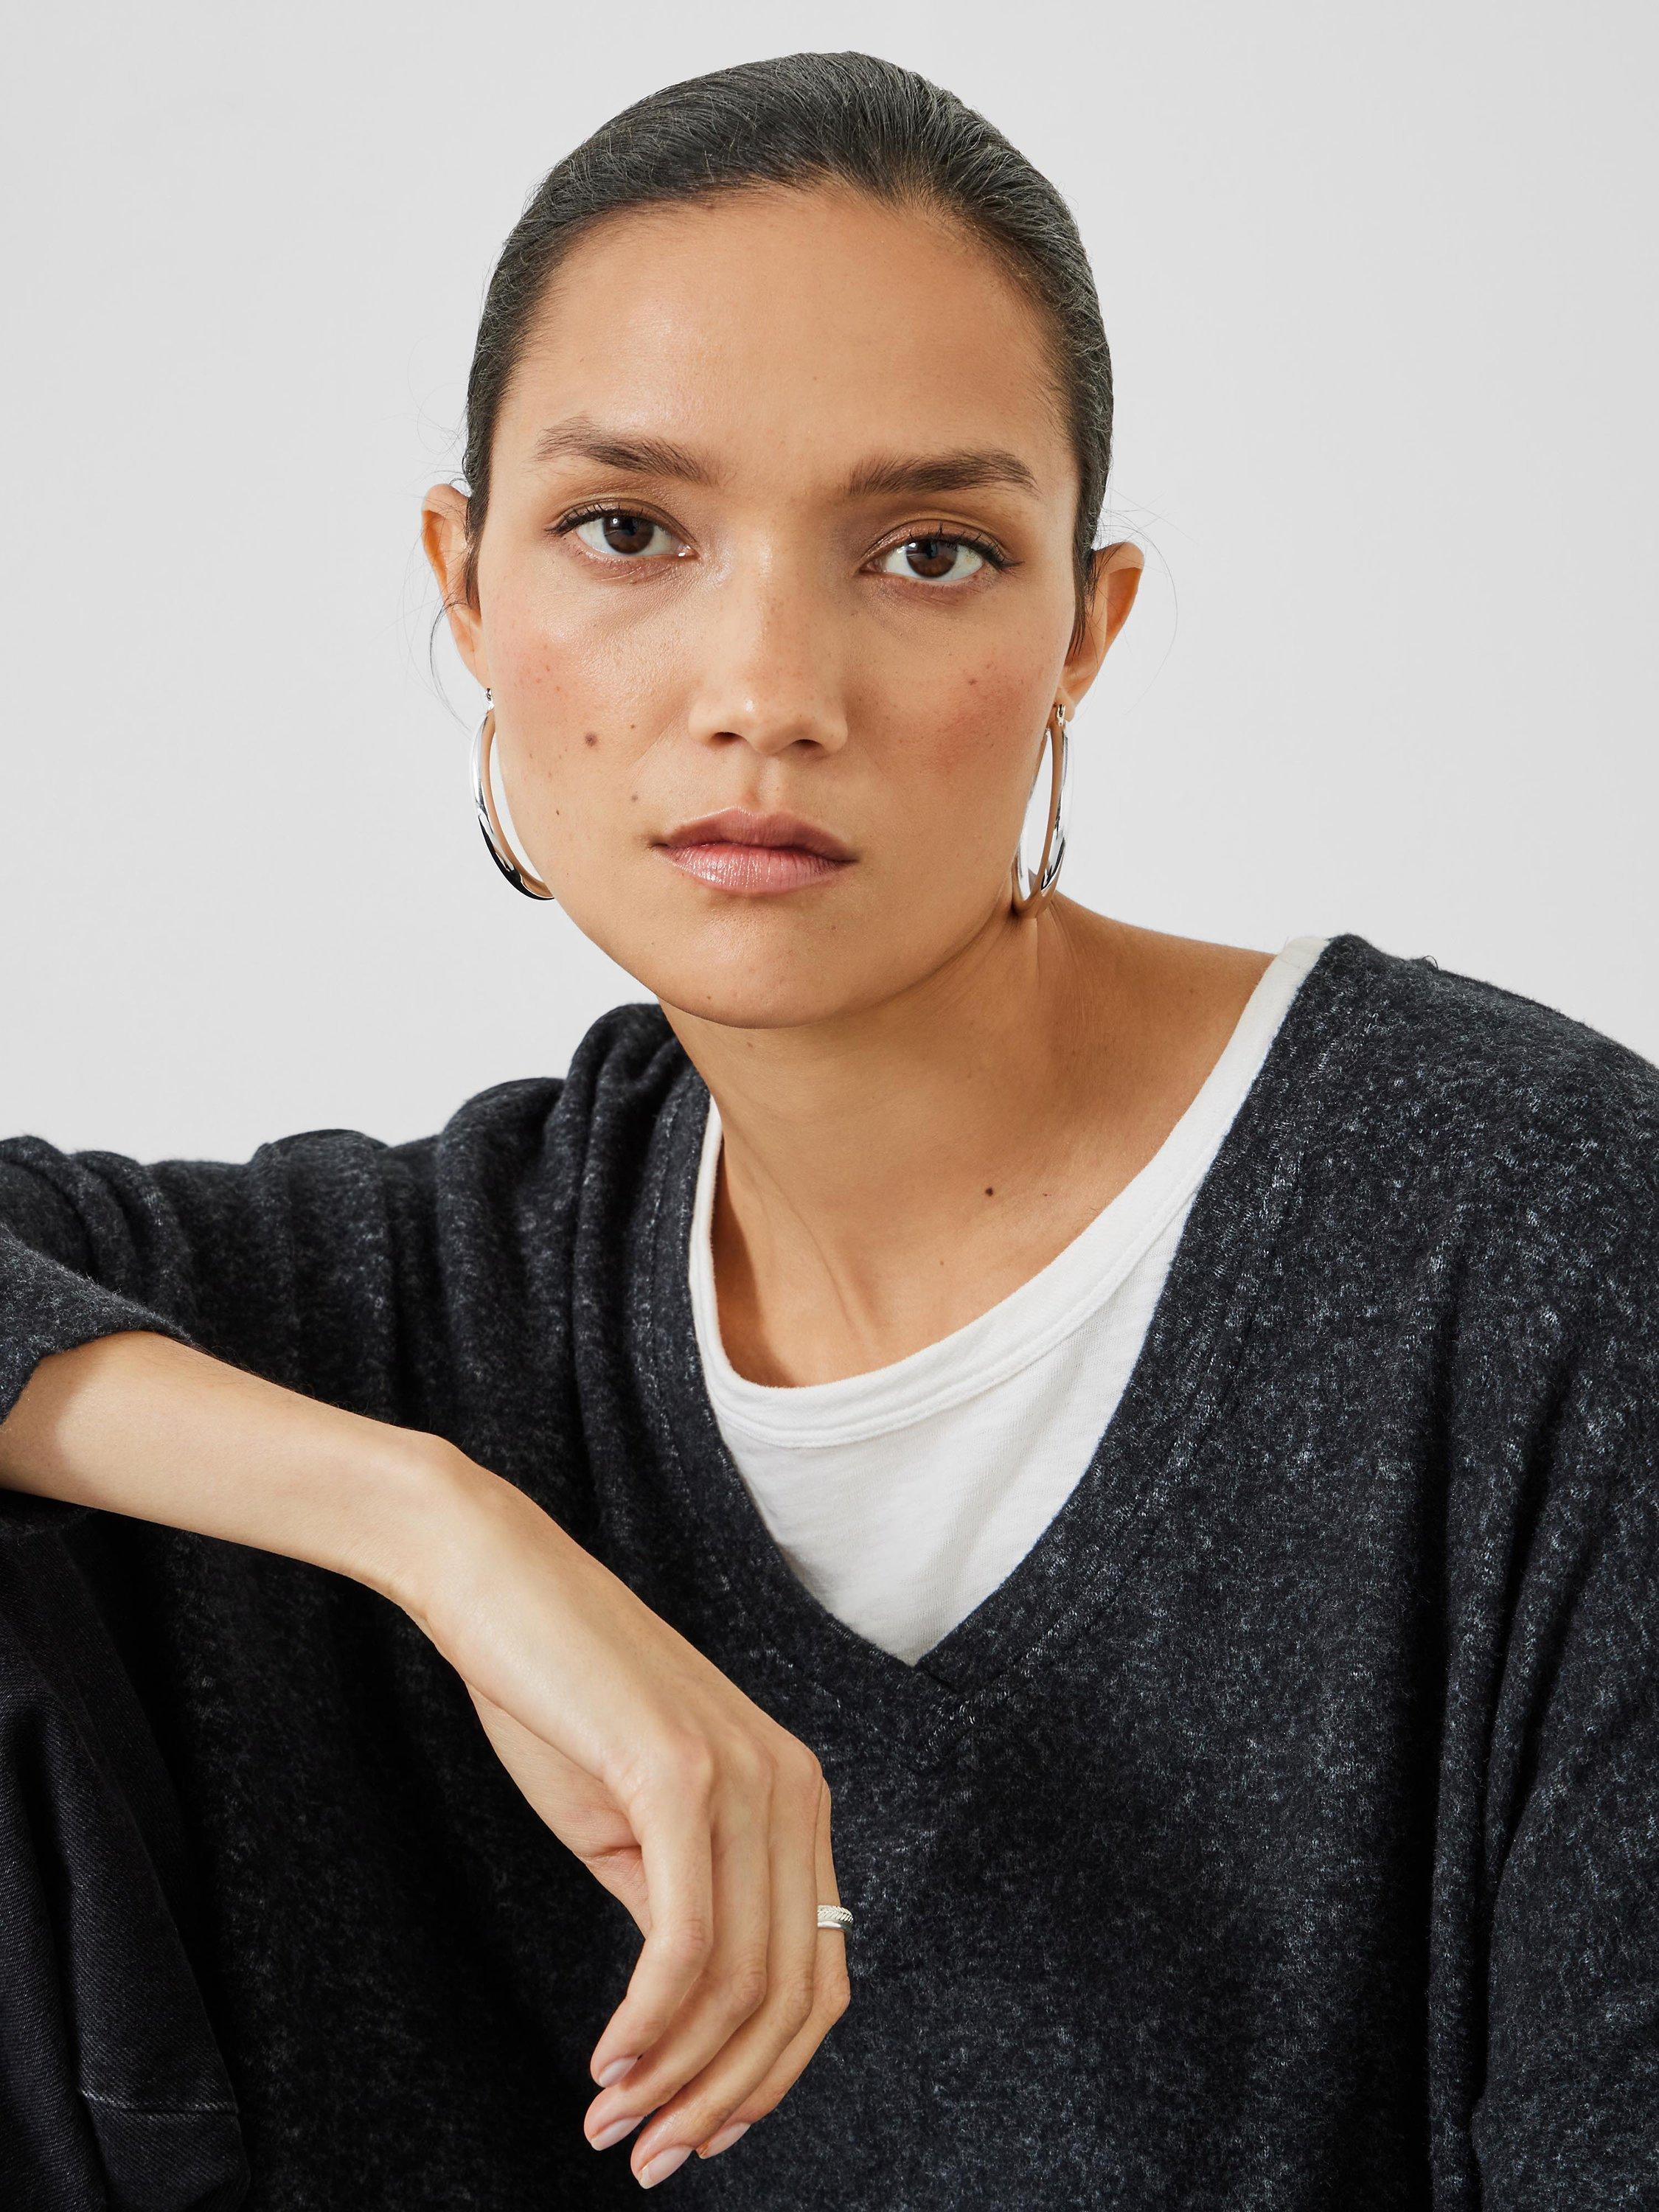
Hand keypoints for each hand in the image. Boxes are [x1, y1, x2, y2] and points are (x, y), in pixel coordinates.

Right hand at [401, 1452, 851, 2182]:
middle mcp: (794, 1789)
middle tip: (646, 2160)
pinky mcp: (680, 1774)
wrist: (497, 1583)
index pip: (818, 1974)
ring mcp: (744, 1778)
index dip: (764, 2076)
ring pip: (741, 1981)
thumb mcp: (634, 1824)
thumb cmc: (557, 1697)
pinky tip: (605, 2062)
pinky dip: (648, 2023)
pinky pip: (684, 1941)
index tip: (695, 2136)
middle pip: (792, 1996)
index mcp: (795, 1800)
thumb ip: (682, 1908)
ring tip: (609, 2125)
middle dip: (721, 2099)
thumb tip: (695, 2021)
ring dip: (674, 2077)